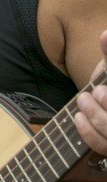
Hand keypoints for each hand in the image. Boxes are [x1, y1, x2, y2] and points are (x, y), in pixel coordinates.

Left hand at [75, 29, 106, 155]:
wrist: (100, 102)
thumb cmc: (106, 83)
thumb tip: (105, 34)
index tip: (98, 90)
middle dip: (106, 111)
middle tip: (94, 93)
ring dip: (97, 118)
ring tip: (83, 99)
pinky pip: (101, 147)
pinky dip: (88, 133)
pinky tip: (77, 117)